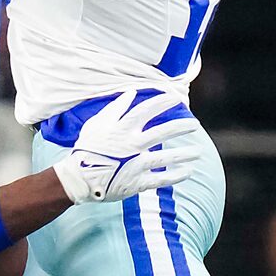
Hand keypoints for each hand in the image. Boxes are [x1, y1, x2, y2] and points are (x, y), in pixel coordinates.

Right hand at [54, 90, 198, 203]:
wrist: (78, 179)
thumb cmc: (86, 149)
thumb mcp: (96, 124)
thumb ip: (115, 108)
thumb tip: (131, 93)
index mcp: (122, 129)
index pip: (147, 110)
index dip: (163, 102)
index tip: (177, 97)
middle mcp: (132, 145)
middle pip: (162, 132)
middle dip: (181, 126)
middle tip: (194, 124)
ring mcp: (136, 164)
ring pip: (166, 157)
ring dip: (184, 154)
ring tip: (197, 151)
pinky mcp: (137, 182)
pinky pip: (161, 179)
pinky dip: (176, 175)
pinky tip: (188, 171)